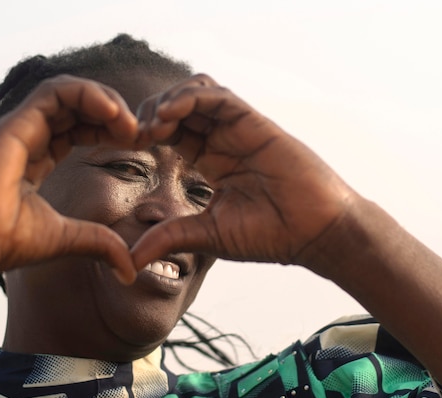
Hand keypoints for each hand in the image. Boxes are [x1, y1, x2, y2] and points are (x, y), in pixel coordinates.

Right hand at [0, 75, 137, 280]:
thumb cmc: (5, 242)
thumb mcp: (68, 239)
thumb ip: (99, 244)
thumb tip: (129, 270)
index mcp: (37, 156)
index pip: (79, 128)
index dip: (110, 130)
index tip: (139, 143)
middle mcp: (29, 136)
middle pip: (77, 106)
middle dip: (114, 113)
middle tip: (141, 132)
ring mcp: (21, 127)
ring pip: (68, 92)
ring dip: (105, 101)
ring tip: (130, 124)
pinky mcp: (15, 123)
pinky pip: (55, 93)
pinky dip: (87, 95)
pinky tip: (114, 113)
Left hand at [132, 74, 353, 270]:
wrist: (314, 233)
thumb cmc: (269, 235)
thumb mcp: (208, 234)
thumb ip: (169, 237)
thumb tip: (129, 260)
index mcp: (212, 161)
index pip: (172, 132)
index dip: (147, 133)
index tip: (127, 146)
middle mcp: (224, 140)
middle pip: (179, 107)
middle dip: (151, 113)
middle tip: (136, 133)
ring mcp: (239, 130)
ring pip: (197, 92)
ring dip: (168, 101)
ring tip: (153, 125)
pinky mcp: (255, 123)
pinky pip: (219, 97)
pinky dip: (191, 97)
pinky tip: (170, 113)